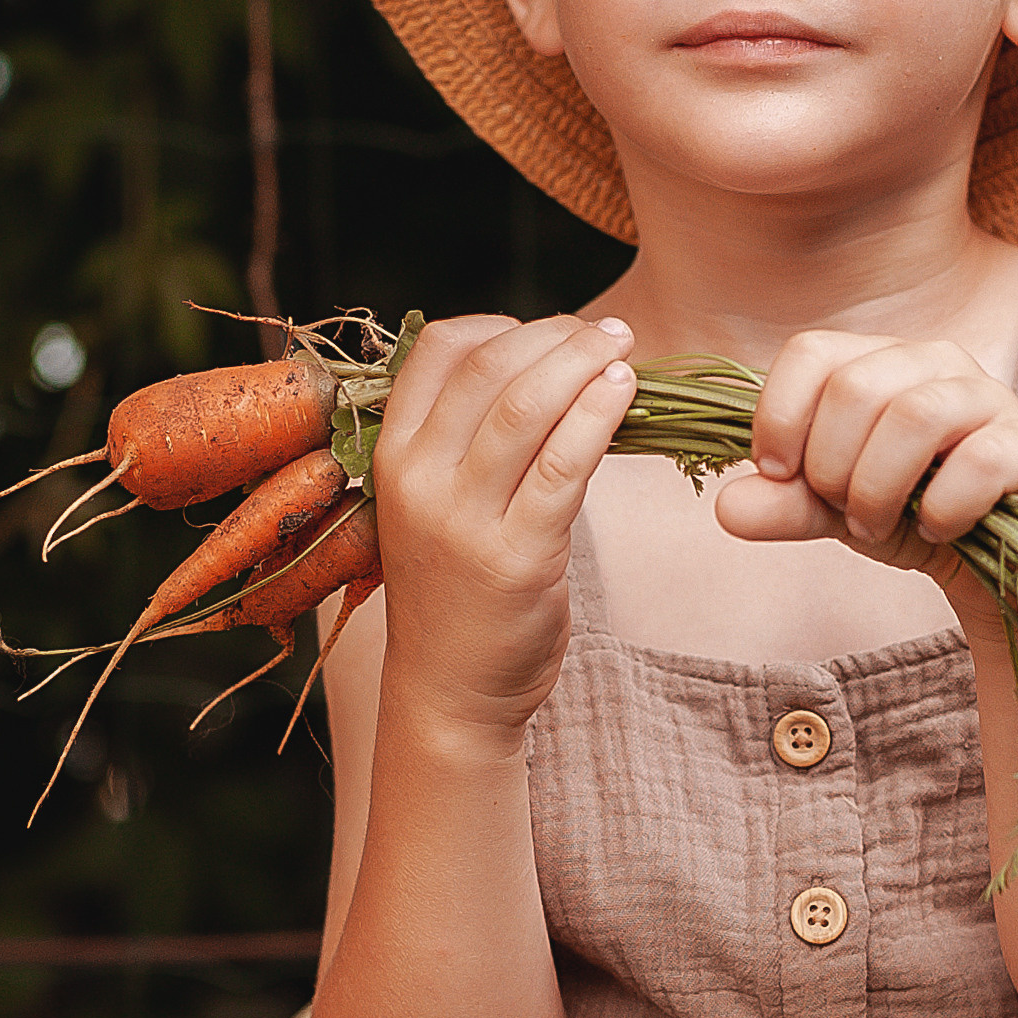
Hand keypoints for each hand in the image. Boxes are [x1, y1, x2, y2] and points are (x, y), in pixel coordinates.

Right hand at [369, 310, 637, 743]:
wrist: (450, 692)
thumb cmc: (454, 592)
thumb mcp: (432, 506)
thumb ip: (464, 441)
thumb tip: (539, 367)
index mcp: (393, 456)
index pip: (437, 350)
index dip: (500, 325)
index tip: (547, 333)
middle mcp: (419, 480)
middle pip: (490, 368)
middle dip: (557, 336)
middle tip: (607, 332)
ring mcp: (465, 520)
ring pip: (527, 407)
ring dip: (583, 364)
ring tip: (623, 350)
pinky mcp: (518, 557)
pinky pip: (565, 466)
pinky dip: (599, 416)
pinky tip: (624, 395)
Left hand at [712, 332, 1017, 589]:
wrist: (985, 561)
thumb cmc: (905, 515)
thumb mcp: (832, 511)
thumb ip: (783, 504)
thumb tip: (727, 508)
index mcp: (876, 360)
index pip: (811, 352)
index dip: (780, 416)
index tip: (779, 473)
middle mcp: (933, 361)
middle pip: (855, 388)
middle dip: (832, 468)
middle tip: (843, 513)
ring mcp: (987, 396)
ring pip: (913, 416)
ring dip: (878, 489)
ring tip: (877, 526)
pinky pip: (978, 462)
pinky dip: (942, 508)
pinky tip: (935, 529)